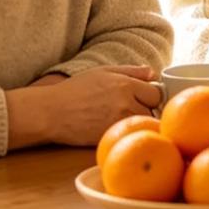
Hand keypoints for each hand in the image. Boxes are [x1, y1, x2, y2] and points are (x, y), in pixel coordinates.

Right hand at [6, 66, 161, 150]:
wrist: (52, 112)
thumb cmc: (75, 90)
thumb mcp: (102, 72)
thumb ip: (131, 71)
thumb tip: (153, 73)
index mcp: (125, 84)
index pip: (157, 92)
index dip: (151, 96)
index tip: (144, 98)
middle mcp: (126, 102)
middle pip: (153, 110)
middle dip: (147, 110)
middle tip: (131, 110)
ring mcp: (118, 121)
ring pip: (142, 124)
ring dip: (137, 123)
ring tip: (121, 120)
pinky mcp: (111, 137)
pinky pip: (128, 136)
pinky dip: (126, 134)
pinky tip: (115, 130)